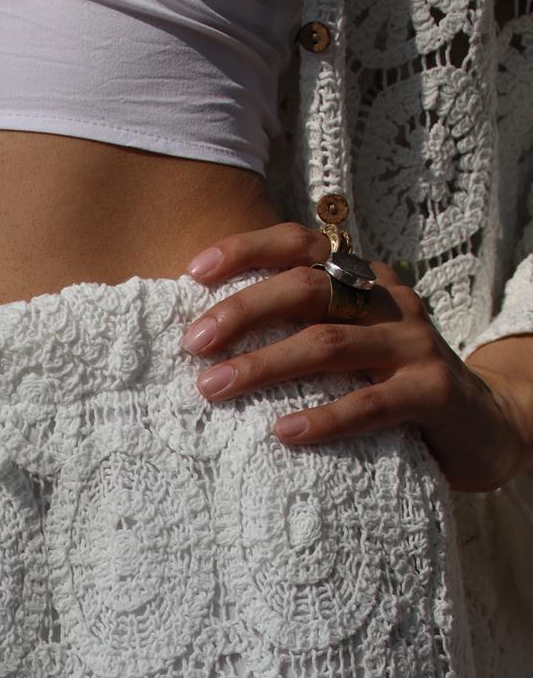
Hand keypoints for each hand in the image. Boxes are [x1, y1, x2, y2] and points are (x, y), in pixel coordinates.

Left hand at [178, 221, 532, 491]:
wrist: (484, 424)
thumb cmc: (392, 384)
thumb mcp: (348, 346)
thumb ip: (300, 331)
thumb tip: (210, 341)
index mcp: (362, 280)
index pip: (301, 246)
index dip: (247, 250)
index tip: (194, 272)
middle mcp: (388, 299)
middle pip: (306, 289)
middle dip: (243, 312)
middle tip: (193, 344)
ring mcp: (414, 342)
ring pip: (328, 344)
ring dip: (264, 366)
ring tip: (214, 388)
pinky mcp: (433, 390)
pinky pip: (370, 402)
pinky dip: (324, 418)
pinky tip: (283, 432)